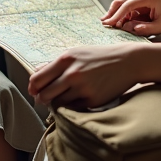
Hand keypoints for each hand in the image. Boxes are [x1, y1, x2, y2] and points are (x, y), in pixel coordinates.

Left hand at [28, 43, 144, 107]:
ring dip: (59, 102)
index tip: (34, 91)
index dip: (33, 88)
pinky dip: (74, 105)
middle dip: (43, 99)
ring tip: (68, 95)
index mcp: (65, 59)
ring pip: (58, 103)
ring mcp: (82, 88)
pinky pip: (74, 108)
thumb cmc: (100, 57)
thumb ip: (56, 64)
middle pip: (44, 95)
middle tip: (46, 98)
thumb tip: (35, 75)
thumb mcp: (77, 53)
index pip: (37, 79)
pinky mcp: (92, 100)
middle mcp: (72, 74)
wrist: (128, 62)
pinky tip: (81, 96)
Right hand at [101, 0, 160, 35]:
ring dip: (115, 14)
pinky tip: (116, 24)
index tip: (110, 23)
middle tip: (103, 22)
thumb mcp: (160, 27)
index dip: (118, 14)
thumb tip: (128, 27)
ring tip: (107, 24)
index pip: (129, 4)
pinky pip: (127, 10)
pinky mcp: (139, 5)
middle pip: (122, 1)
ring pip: (123, 4)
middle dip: (112, 11)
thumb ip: (144, 28)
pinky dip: (121, 16)